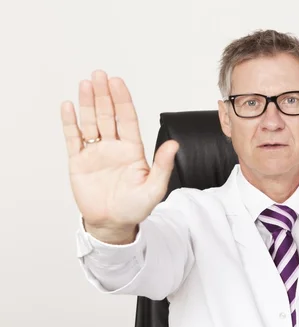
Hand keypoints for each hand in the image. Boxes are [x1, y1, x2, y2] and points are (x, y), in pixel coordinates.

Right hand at [61, 70, 178, 243]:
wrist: (113, 224)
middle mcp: (114, 147)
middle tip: (99, 75)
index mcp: (132, 150)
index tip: (117, 82)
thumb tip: (174, 145)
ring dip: (87, 103)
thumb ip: (163, 166)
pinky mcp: (79, 162)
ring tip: (85, 84)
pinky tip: (69, 106)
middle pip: (107, 115)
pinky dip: (70, 123)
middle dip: (103, 95)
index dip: (122, 100)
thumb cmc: (135, 207)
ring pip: (90, 123)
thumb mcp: (154, 189)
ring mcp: (96, 153)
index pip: (127, 119)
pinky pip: (73, 139)